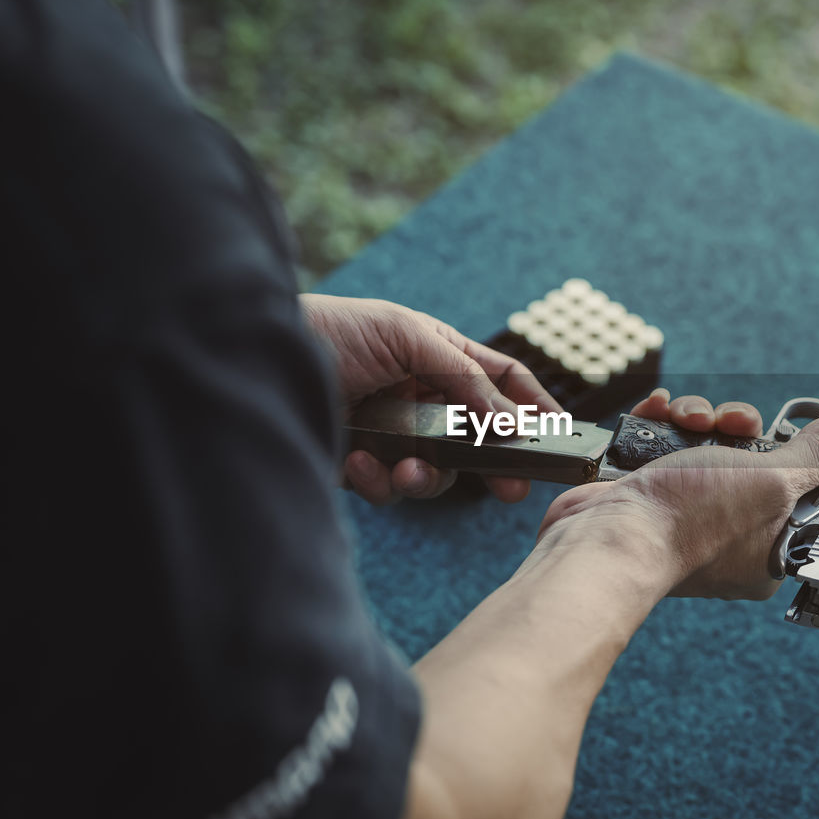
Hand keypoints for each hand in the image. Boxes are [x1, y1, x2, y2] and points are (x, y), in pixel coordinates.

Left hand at [301, 293, 560, 503]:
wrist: (257, 356)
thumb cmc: (333, 329)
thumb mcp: (407, 336)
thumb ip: (463, 375)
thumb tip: (512, 418)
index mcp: (440, 357)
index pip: (501, 382)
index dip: (532, 406)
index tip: (560, 434)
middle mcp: (422, 398)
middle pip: (478, 439)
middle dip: (495, 465)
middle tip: (512, 489)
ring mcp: (393, 433)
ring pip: (435, 472)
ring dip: (427, 477)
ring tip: (404, 470)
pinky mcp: (362, 464)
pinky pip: (388, 487)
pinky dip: (379, 481)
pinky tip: (361, 464)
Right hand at [536, 389, 818, 599]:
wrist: (609, 537)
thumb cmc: (693, 524)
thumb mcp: (774, 481)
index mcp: (771, 549)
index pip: (800, 490)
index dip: (794, 453)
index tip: (784, 433)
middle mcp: (729, 535)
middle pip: (752, 459)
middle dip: (738, 428)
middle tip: (732, 426)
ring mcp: (686, 514)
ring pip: (708, 446)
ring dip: (698, 418)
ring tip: (685, 420)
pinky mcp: (650, 495)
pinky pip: (666, 446)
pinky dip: (662, 422)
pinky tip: (658, 413)